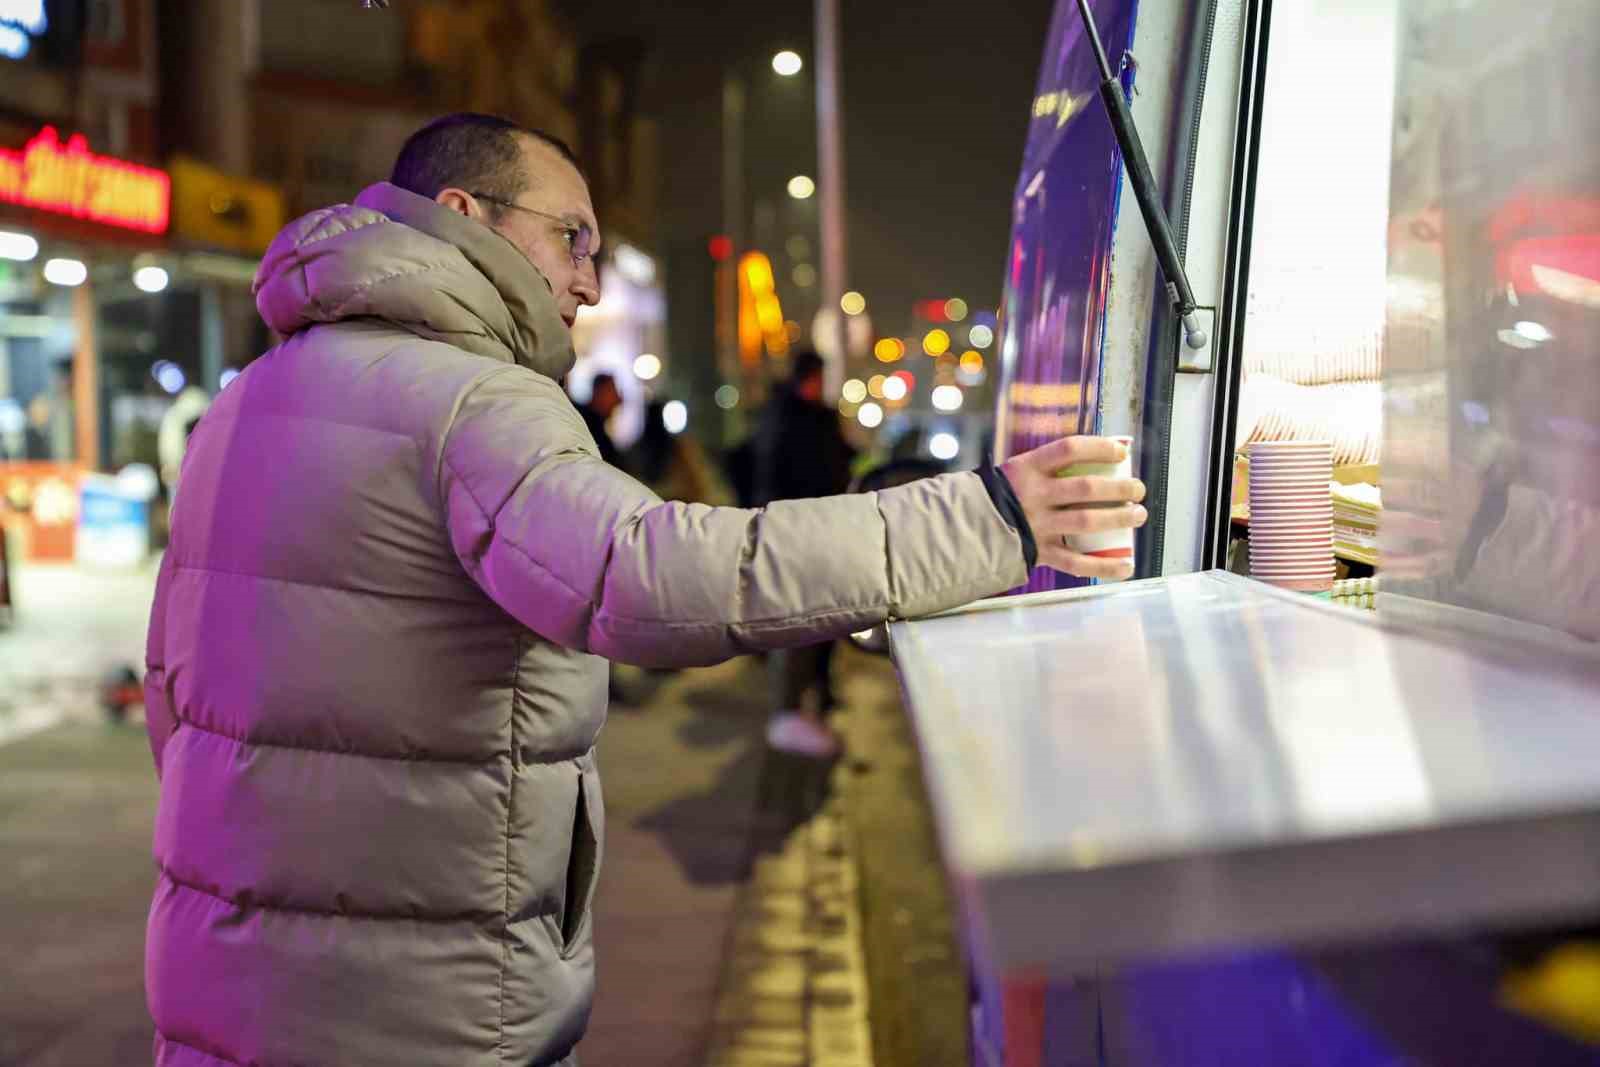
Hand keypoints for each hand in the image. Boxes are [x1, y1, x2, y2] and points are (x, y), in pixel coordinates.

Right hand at [1000, 436, 1147, 578]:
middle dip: (1119, 488)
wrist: (965, 528)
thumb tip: (1105, 453)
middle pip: (1085, 488)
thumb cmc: (1002, 495)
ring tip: (1138, 515)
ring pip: (1086, 521)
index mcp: (1027, 468)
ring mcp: (1037, 525)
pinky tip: (1126, 565)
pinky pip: (1076, 563)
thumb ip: (1052, 465)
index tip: (1122, 452)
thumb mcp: (1018, 470)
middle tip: (1138, 489)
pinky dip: (1105, 566)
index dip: (1099, 448)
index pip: (1069, 449)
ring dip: (1119, 518)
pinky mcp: (1039, 552)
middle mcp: (1033, 495)